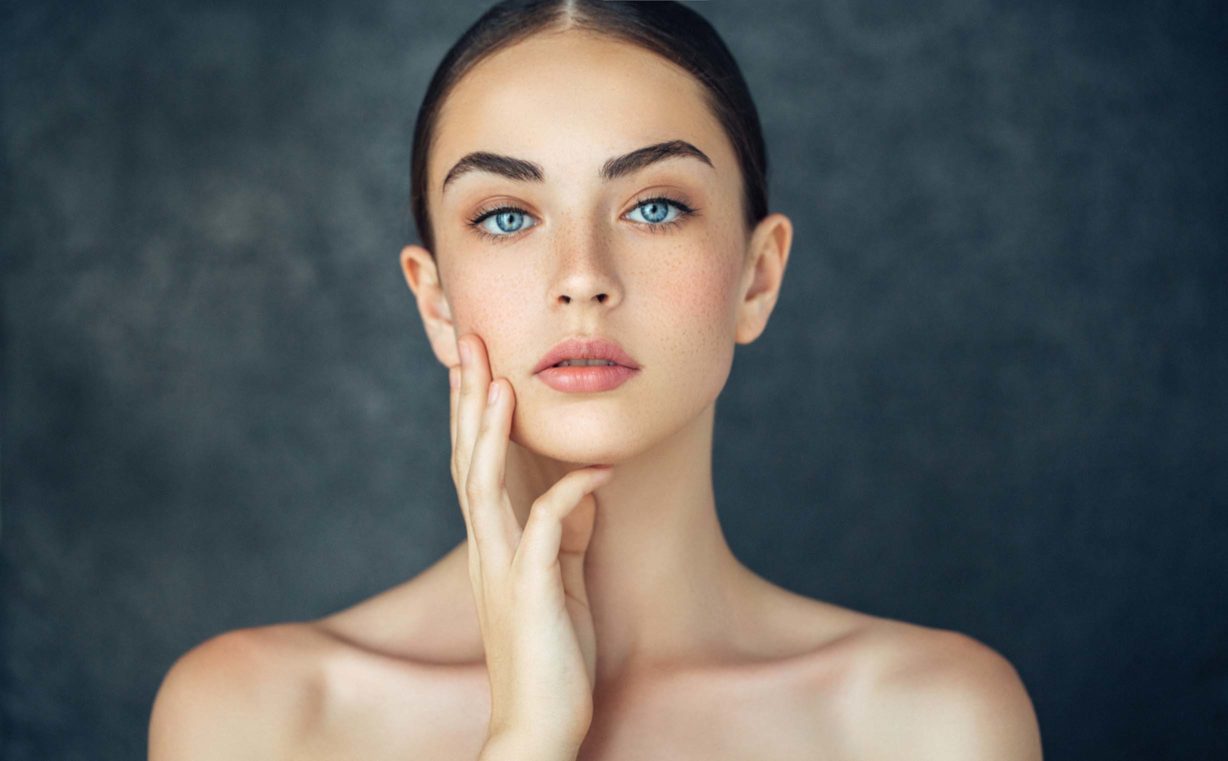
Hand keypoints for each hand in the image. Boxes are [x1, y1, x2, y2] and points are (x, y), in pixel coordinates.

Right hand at [449, 332, 612, 752]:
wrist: (539, 725)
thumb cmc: (551, 653)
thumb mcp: (561, 578)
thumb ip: (563, 530)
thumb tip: (580, 487)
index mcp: (492, 543)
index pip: (472, 462)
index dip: (472, 411)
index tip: (475, 361)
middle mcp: (487, 548)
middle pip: (466, 459)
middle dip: (468, 400)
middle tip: (469, 344)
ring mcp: (503, 569)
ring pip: (483, 485)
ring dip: (490, 432)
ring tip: (499, 381)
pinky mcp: (530, 591)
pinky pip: (547, 527)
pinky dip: (571, 492)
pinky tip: (598, 467)